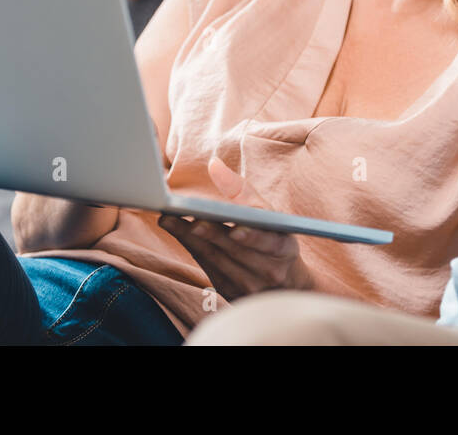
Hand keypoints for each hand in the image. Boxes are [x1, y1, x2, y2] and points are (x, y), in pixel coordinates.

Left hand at [157, 157, 316, 301]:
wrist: (284, 282)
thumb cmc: (272, 236)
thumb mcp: (266, 213)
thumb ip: (240, 190)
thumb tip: (214, 164)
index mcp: (284, 247)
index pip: (269, 243)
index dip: (252, 237)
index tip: (236, 230)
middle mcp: (269, 270)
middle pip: (237, 252)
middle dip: (214, 236)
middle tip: (194, 223)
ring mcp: (250, 285)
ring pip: (219, 261)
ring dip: (194, 241)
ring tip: (173, 222)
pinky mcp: (231, 293)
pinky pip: (208, 269)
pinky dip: (192, 248)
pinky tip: (177, 231)